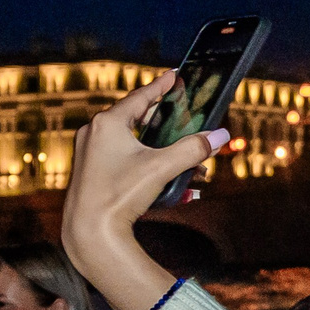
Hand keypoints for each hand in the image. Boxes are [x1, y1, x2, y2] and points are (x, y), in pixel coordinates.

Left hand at [61, 71, 227, 309]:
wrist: (90, 233)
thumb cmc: (120, 195)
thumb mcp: (161, 169)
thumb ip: (192, 150)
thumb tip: (219, 136)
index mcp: (108, 123)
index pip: (140, 97)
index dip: (160, 86)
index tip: (173, 76)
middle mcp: (94, 133)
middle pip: (135, 118)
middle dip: (163, 121)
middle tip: (176, 111)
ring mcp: (89, 153)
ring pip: (131, 142)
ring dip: (158, 149)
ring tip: (184, 160)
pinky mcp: (90, 172)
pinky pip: (122, 159)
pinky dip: (144, 163)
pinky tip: (166, 181)